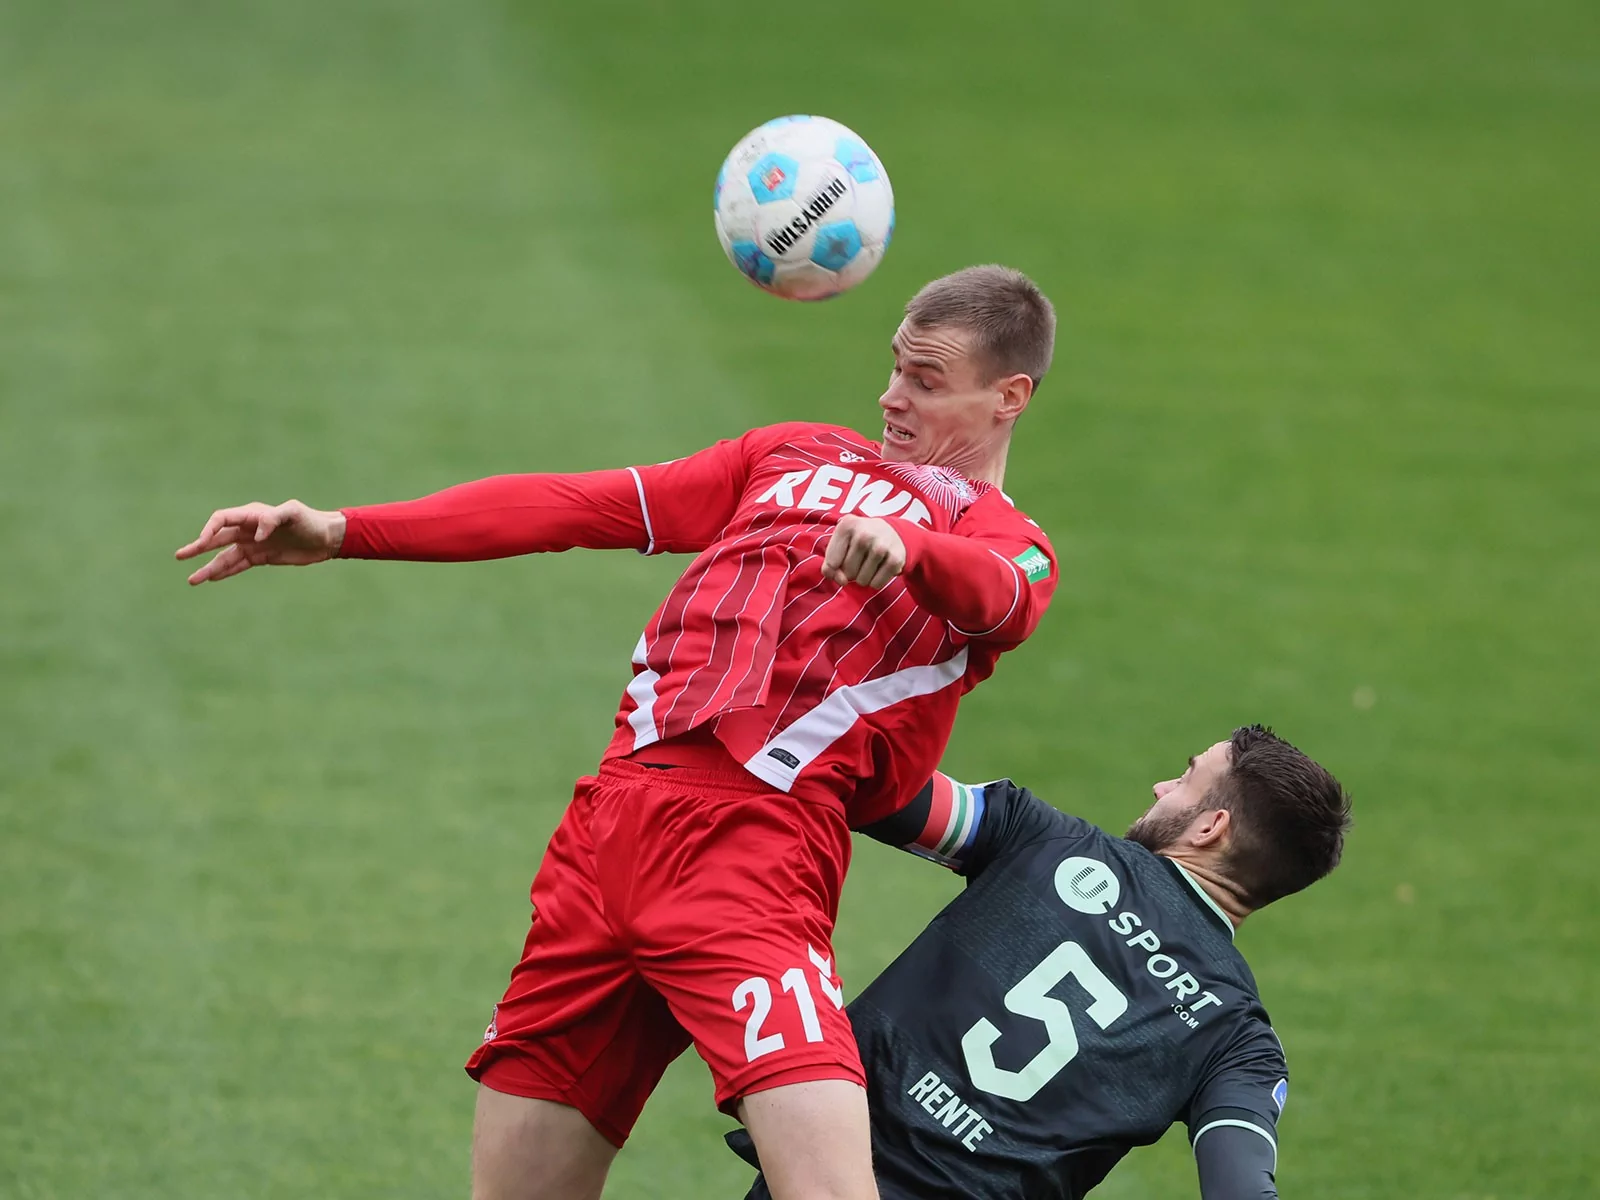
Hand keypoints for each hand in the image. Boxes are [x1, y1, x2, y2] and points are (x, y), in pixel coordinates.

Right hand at [175, 499, 345, 584]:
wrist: (326, 538)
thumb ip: (273, 518)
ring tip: (192, 580)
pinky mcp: (261, 557)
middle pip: (217, 538)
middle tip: (179, 556)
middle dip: (198, 547)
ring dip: (209, 567)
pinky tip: (212, 578)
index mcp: (252, 514)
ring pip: (225, 556)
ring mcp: (253, 544)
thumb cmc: (310, 520)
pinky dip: (225, 572)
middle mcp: (248, 529)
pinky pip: (238, 565)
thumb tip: (256, 534)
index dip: (210, 530)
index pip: (222, 519)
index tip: (204, 543)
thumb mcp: (294, 513)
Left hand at [821, 516, 906, 588]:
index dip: (835, 568)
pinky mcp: (895, 559)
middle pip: (848, 573)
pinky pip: (876, 584)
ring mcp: (881, 546)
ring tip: (869, 562)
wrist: (890, 531)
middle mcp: (864, 534)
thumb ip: (829, 565)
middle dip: (851, 572)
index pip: (831, 564)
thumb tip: (842, 581)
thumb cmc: (858, 539)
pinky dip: (876, 581)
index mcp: (846, 526)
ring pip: (862, 581)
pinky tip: (879, 567)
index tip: (842, 558)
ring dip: (863, 578)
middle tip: (860, 558)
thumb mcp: (840, 543)